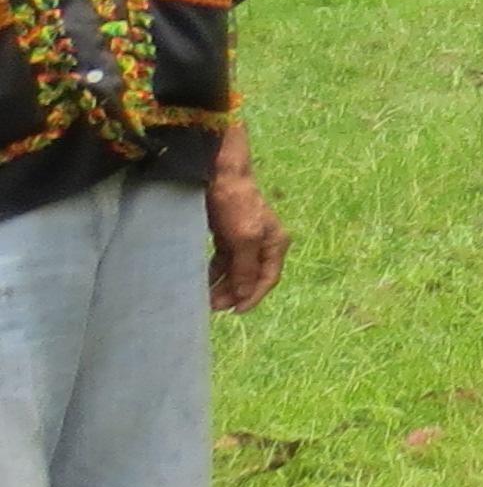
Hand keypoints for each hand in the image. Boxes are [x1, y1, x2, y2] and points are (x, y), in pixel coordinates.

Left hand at [205, 151, 283, 313]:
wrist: (220, 175)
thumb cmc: (237, 204)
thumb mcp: (243, 239)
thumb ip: (245, 268)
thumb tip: (245, 294)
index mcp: (275, 243)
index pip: (268, 278)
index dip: (254, 296)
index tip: (235, 311)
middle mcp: (263, 243)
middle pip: (250, 277)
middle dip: (234, 293)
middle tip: (213, 306)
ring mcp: (245, 239)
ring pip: (235, 271)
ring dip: (223, 285)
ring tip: (206, 298)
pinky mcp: (228, 235)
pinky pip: (223, 261)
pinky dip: (215, 273)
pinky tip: (203, 280)